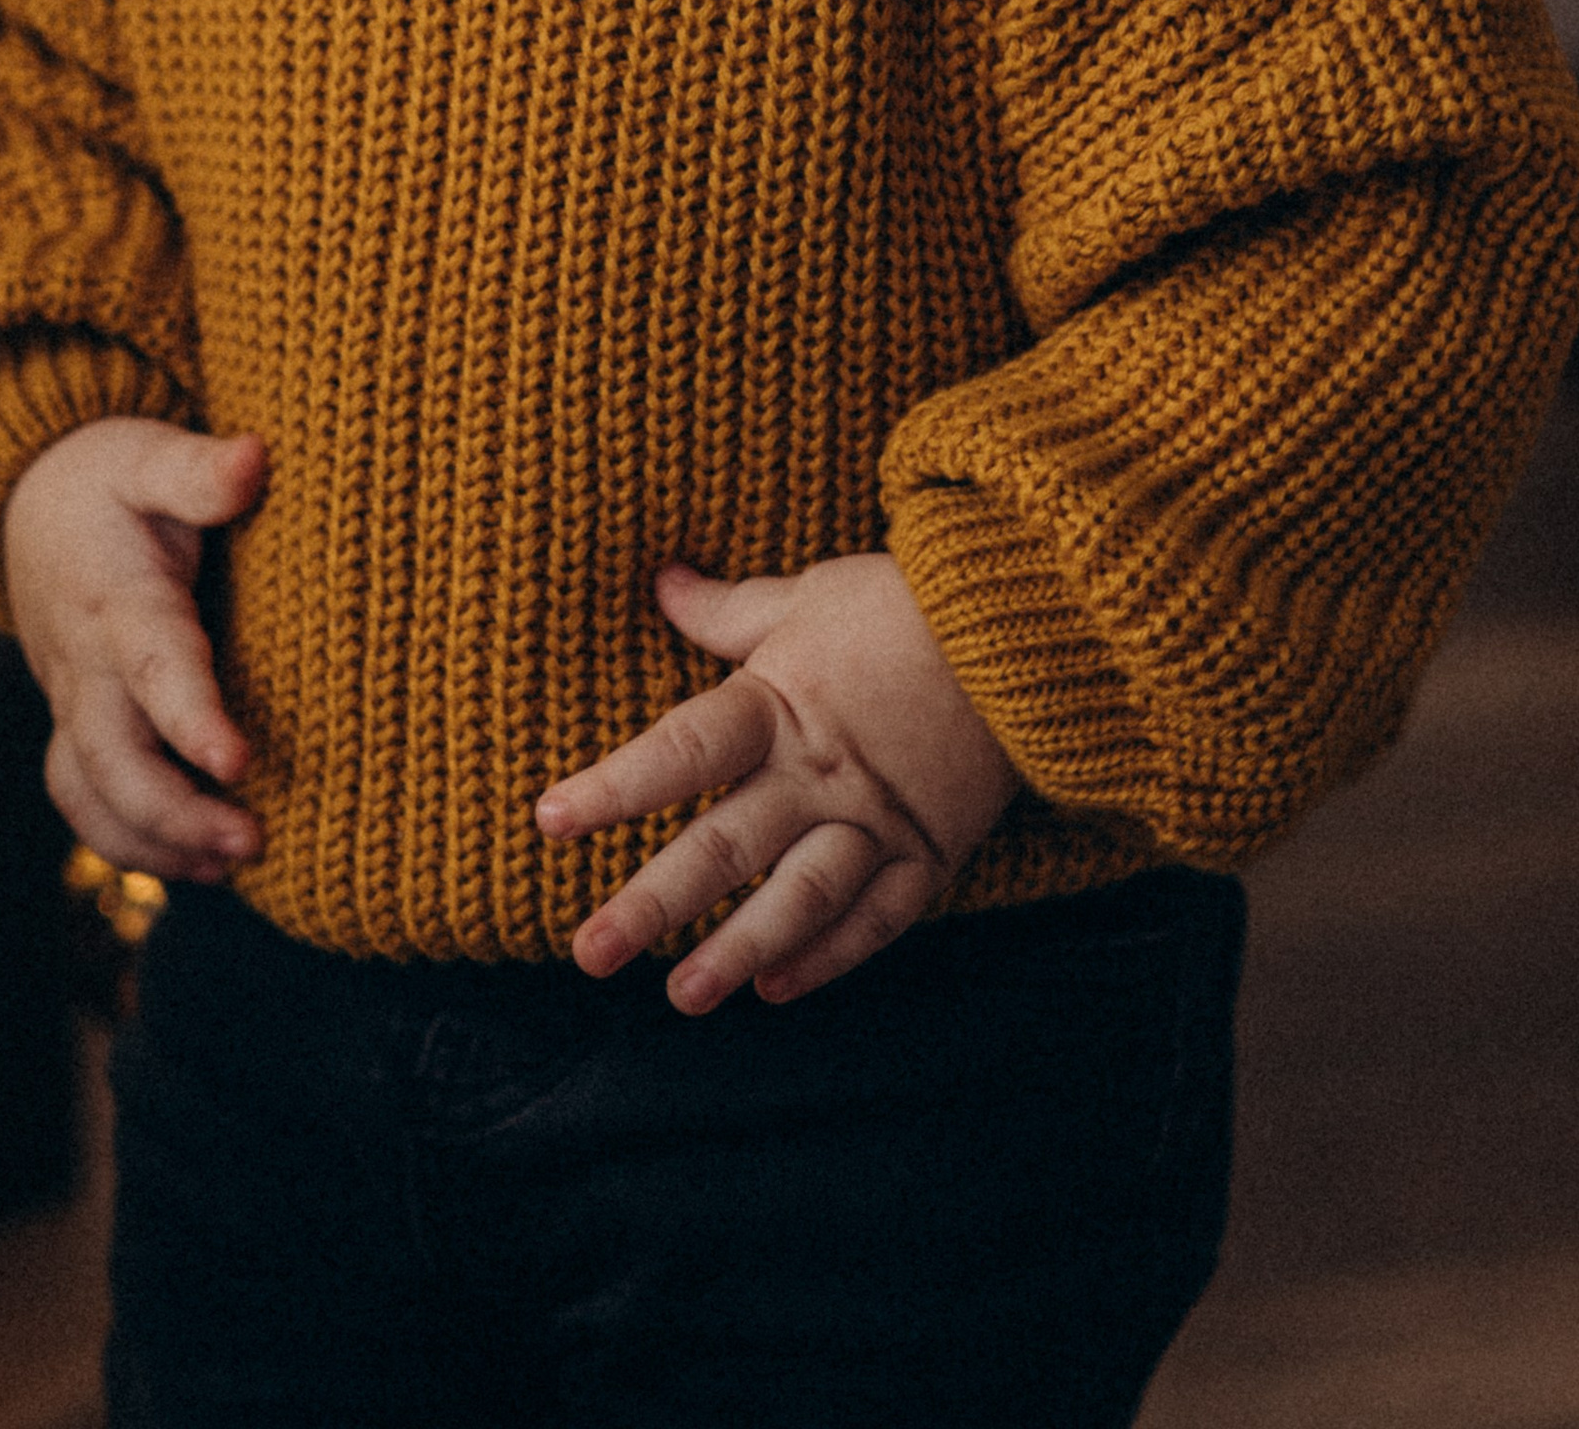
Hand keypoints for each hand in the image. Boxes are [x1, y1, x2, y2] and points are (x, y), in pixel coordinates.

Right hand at [3, 416, 267, 884]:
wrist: (30, 505)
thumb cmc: (107, 481)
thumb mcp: (147, 455)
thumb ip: (198, 470)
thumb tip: (254, 457)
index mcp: (116, 598)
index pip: (152, 663)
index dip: (190, 718)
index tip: (237, 762)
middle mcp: (86, 664)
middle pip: (110, 756)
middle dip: (174, 811)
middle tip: (252, 839)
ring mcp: (73, 704)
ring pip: (89, 794)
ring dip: (154, 843)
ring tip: (234, 862)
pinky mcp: (77, 728)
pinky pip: (88, 802)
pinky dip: (133, 845)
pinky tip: (202, 863)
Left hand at [534, 552, 1015, 1010]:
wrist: (1029, 628)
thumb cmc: (905, 604)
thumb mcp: (805, 596)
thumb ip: (726, 609)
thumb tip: (661, 581)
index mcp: (779, 705)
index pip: (679, 753)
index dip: (612, 789)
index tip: (549, 821)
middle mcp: (820, 774)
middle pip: (724, 846)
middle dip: (652, 904)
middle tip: (587, 953)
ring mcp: (877, 822)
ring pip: (797, 900)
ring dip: (737, 951)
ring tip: (681, 996)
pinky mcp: (930, 853)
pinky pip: (876, 920)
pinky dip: (827, 958)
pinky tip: (776, 989)